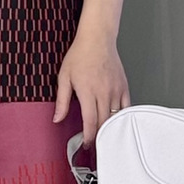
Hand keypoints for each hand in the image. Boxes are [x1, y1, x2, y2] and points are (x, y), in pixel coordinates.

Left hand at [53, 29, 129, 149]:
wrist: (97, 40)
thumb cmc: (80, 55)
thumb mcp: (64, 77)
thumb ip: (62, 101)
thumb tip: (57, 118)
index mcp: (88, 91)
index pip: (90, 122)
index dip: (88, 137)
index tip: (85, 144)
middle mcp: (104, 92)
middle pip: (103, 122)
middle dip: (98, 136)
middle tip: (94, 144)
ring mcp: (116, 90)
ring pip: (115, 117)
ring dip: (110, 128)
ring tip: (104, 136)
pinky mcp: (124, 87)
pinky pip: (126, 108)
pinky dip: (121, 117)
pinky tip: (116, 122)